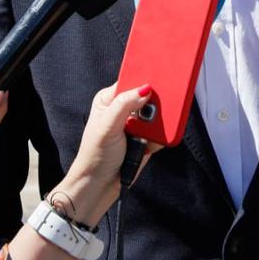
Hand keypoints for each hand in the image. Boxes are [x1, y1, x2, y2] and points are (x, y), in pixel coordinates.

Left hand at [50, 84, 161, 227]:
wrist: (99, 185)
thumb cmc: (95, 156)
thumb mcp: (107, 127)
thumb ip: (124, 105)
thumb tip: (144, 89)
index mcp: (110, 100)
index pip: (131, 81)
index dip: (145, 78)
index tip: (160, 73)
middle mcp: (124, 109)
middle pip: (149, 97)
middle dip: (156, 102)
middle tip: (163, 103)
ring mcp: (136, 125)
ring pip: (158, 114)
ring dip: (158, 123)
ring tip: (148, 134)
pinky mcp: (147, 139)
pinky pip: (162, 131)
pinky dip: (161, 136)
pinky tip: (150, 144)